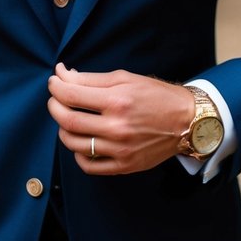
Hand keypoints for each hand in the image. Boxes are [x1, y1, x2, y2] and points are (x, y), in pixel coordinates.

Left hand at [47, 62, 191, 174]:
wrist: (187, 121)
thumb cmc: (156, 95)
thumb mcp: (125, 78)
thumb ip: (91, 79)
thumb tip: (63, 75)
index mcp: (117, 100)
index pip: (70, 94)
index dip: (55, 86)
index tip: (54, 81)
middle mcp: (117, 127)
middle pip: (67, 120)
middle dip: (54, 106)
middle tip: (56, 99)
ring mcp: (120, 149)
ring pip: (74, 143)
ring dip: (63, 129)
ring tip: (69, 119)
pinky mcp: (124, 166)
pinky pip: (89, 166)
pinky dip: (78, 154)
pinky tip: (82, 141)